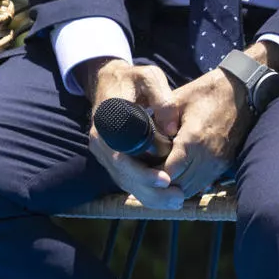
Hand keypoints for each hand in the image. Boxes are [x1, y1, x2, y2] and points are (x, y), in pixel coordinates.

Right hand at [84, 60, 184, 208]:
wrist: (109, 80)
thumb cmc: (132, 78)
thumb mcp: (148, 78)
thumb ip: (161, 99)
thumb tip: (172, 127)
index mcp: (106, 123)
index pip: (122, 156)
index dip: (142, 171)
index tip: (166, 179)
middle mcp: (101, 143)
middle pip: (123, 175)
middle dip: (151, 190)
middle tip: (177, 198)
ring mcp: (104, 153)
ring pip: (125, 181)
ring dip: (149, 195)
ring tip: (177, 200)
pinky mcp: (112, 158)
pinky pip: (126, 178)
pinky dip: (144, 190)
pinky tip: (165, 196)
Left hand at [153, 71, 250, 198]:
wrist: (242, 91)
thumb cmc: (207, 92)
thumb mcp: (178, 99)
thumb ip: (159, 119)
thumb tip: (141, 137)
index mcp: (192, 140)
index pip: (166, 174)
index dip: (150, 174)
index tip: (142, 166)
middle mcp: (206, 157)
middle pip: (176, 186)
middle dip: (159, 183)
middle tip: (147, 171)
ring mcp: (217, 163)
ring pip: (189, 189)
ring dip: (174, 186)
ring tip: (162, 173)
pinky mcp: (224, 164)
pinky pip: (202, 184)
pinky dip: (188, 183)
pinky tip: (179, 172)